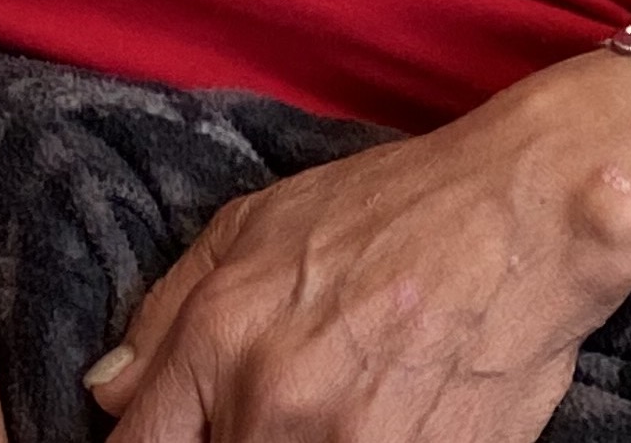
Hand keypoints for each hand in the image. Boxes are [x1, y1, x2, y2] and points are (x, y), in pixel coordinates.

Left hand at [87, 57, 630, 441]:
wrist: (523, 214)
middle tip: (276, 410)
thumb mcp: (255, 223)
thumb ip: (168, 312)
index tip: (176, 441)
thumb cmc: (389, 210)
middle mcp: (273, 400)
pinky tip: (382, 420)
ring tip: (337, 406)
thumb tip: (106, 393)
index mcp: (219, 333)